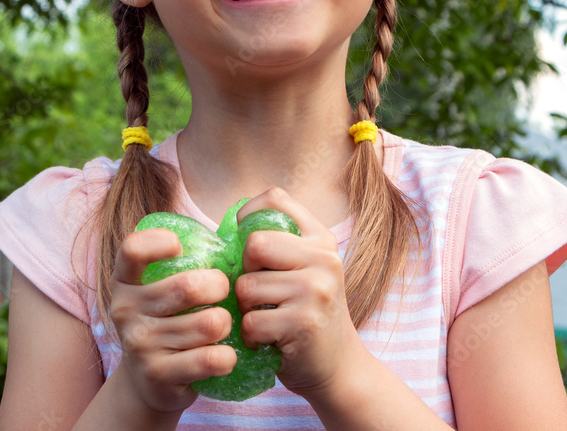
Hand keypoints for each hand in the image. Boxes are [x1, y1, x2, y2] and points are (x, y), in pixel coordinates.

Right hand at [109, 227, 237, 413]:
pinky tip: (224, 355)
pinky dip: (227, 357)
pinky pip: (212, 359)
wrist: (148, 380)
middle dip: (220, 286)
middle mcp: (125, 309)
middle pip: (189, 286)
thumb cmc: (168, 318)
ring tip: (222, 326)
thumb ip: (185, 260)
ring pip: (209, 324)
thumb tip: (239, 235)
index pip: (133, 248)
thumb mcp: (163, 285)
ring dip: (227, 324)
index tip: (180, 249)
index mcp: (125, 280)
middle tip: (224, 292)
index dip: (161, 242)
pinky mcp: (158, 374)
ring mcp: (139, 343)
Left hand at [235, 188, 366, 399]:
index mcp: (321, 239)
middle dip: (245, 270)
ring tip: (266, 318)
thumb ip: (279, 246)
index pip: (275, 199)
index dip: (248, 214)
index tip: (247, 243)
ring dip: (246, 309)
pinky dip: (251, 336)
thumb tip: (227, 230)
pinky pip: (251, 321)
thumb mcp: (306, 270)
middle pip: (254, 244)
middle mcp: (323, 259)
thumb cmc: (307, 314)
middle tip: (258, 291)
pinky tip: (268, 339)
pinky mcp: (303, 323)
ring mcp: (315, 290)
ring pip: (247, 286)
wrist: (339, 366)